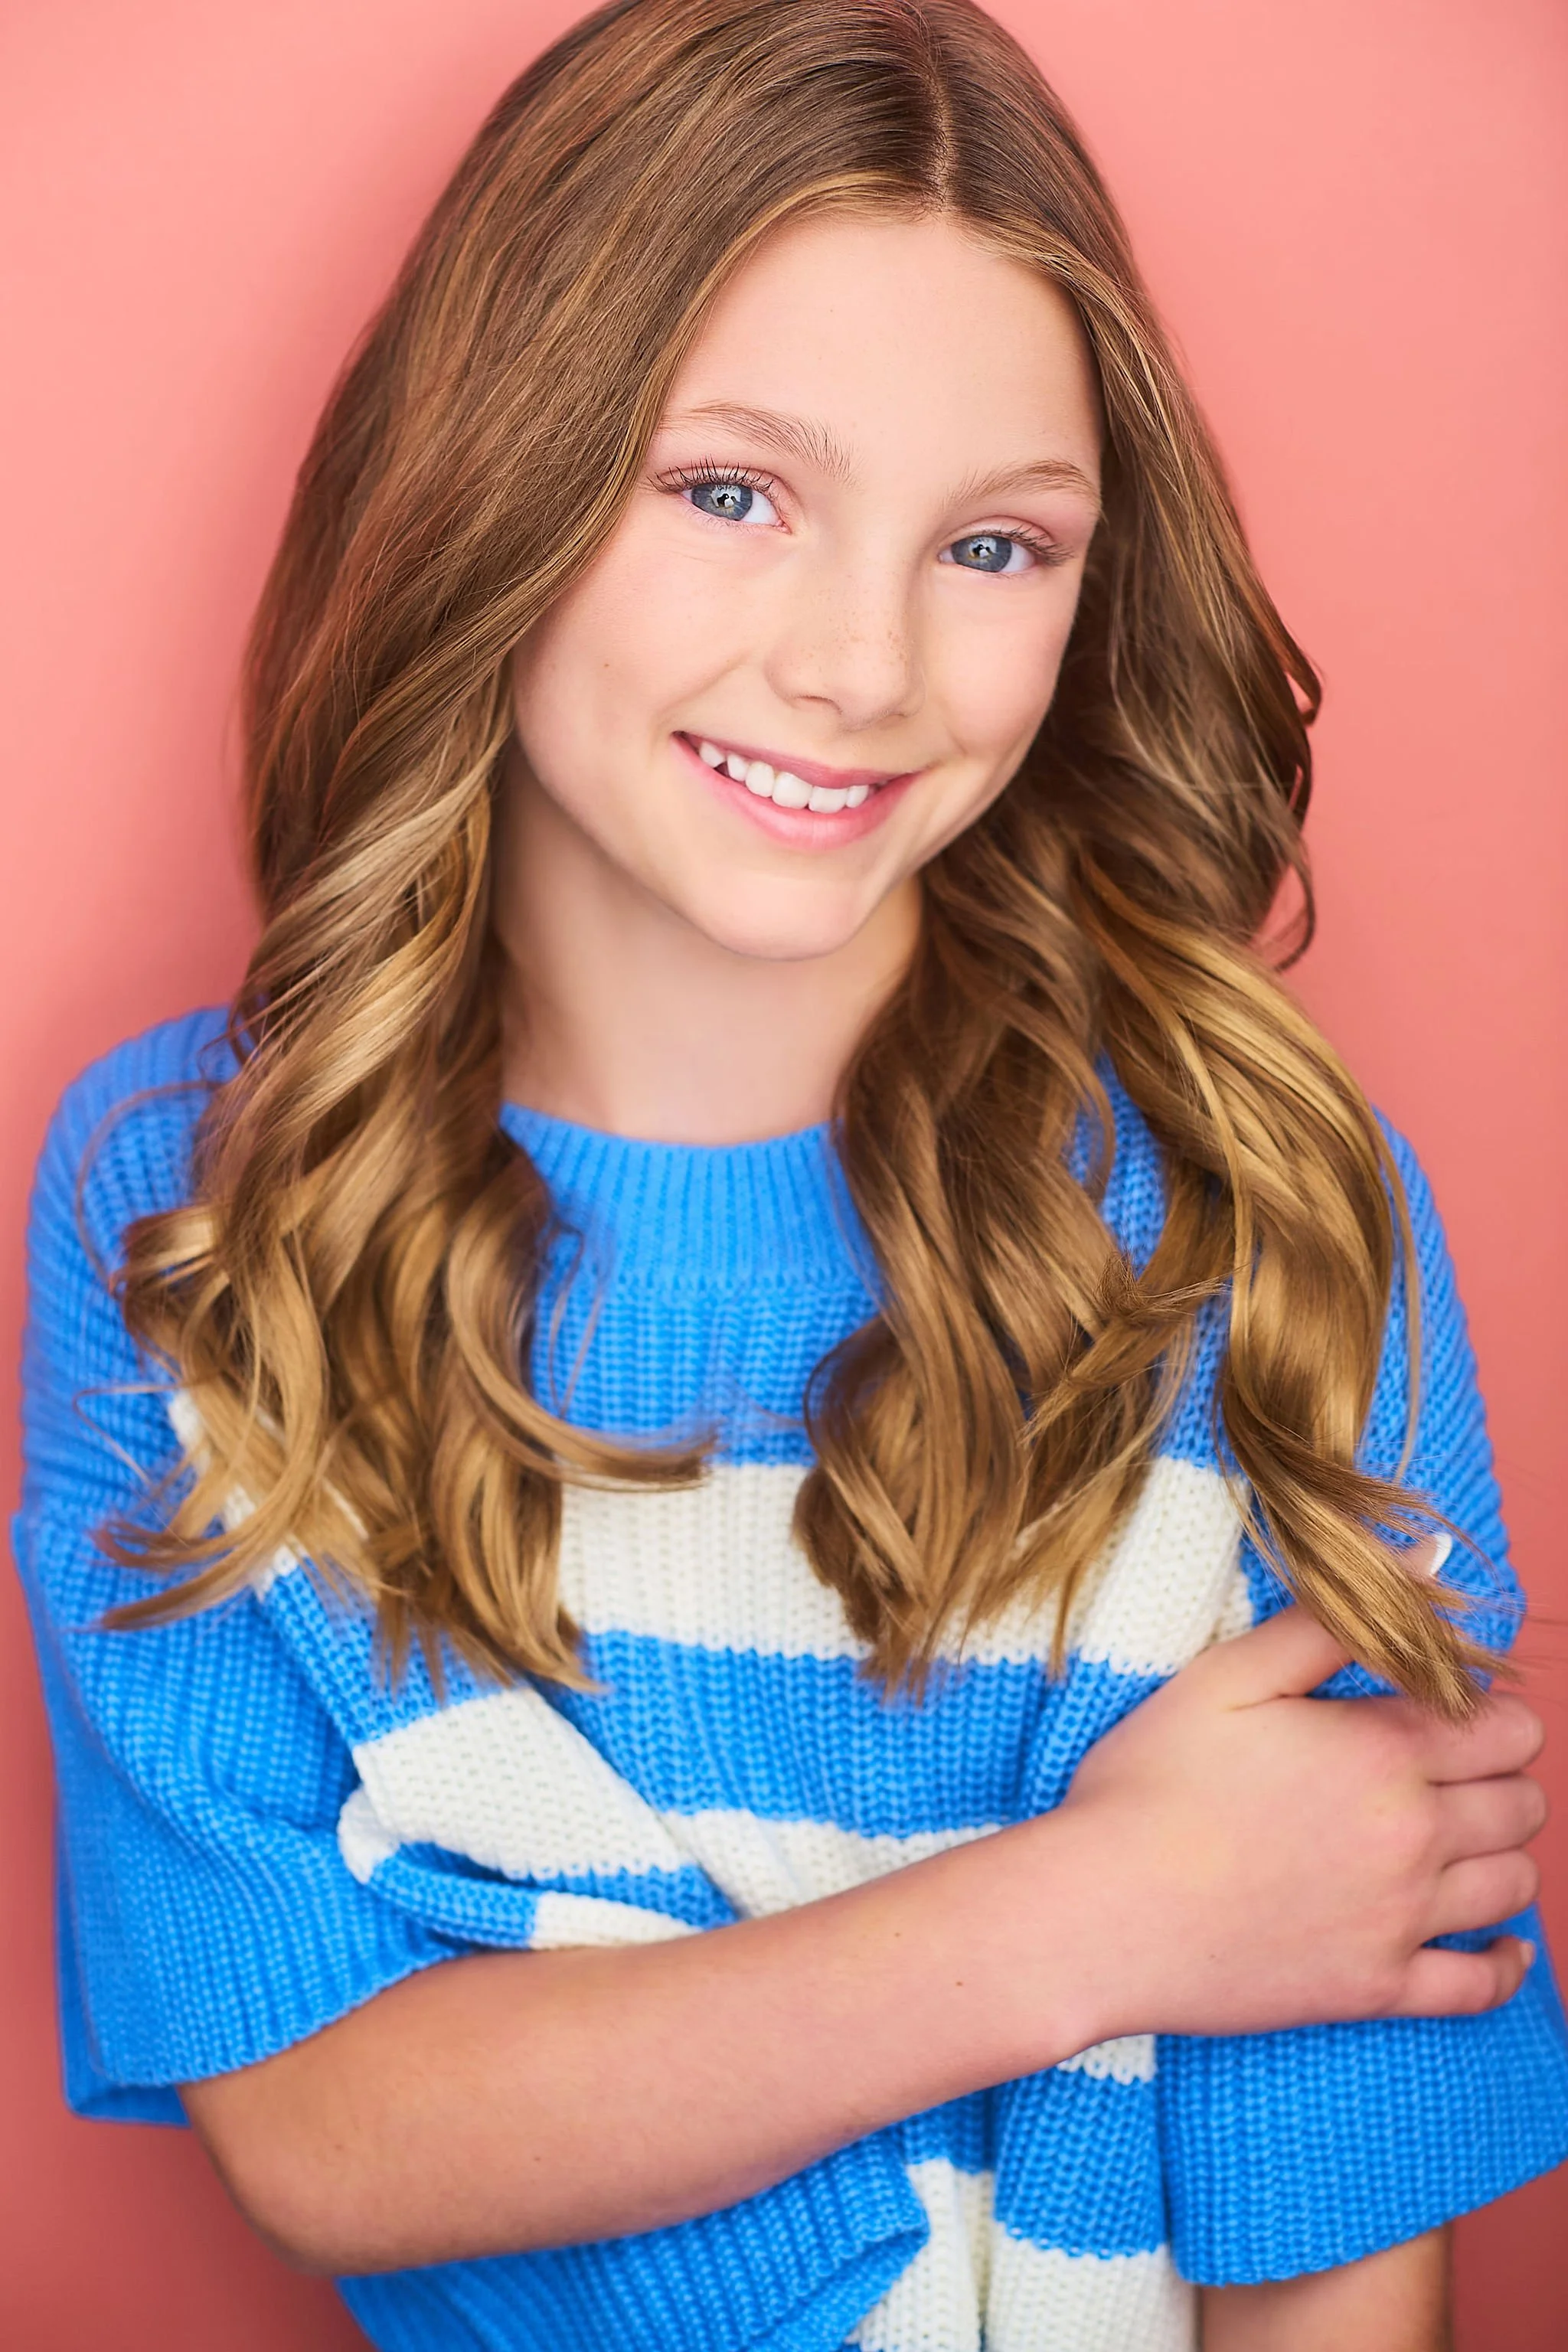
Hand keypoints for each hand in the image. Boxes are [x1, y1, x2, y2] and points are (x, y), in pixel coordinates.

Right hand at [1054, 1603, 1543, 2042]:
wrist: (1104, 1912)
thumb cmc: (1153, 1784)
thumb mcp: (1229, 1674)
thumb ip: (1330, 1622)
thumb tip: (1421, 1565)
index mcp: (1383, 1754)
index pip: (1504, 1726)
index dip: (1491, 1709)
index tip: (1452, 1708)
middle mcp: (1413, 1838)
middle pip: (1521, 1802)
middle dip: (1503, 1775)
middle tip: (1453, 1766)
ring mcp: (1401, 1921)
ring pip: (1514, 1884)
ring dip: (1505, 1852)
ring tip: (1464, 1836)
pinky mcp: (1376, 1988)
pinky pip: (1481, 1987)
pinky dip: (1504, 1963)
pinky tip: (1499, 1944)